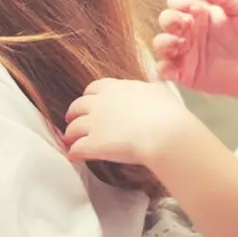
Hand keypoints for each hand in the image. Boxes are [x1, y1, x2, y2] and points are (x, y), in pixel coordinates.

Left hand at [63, 78, 197, 165]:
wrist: (166, 133)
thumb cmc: (168, 113)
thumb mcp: (160, 91)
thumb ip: (152, 85)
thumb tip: (156, 79)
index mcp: (116, 88)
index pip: (94, 88)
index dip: (89, 97)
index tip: (89, 102)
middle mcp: (101, 103)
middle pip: (78, 106)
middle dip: (73, 114)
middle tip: (72, 120)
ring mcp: (95, 123)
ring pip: (73, 128)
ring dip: (70, 134)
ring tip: (69, 140)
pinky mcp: (94, 144)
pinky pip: (76, 149)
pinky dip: (73, 153)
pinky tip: (73, 157)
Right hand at [152, 0, 237, 100]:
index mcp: (197, 13)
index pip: (176, 1)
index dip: (180, 2)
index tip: (194, 8)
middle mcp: (187, 30)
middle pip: (164, 19)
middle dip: (170, 20)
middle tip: (187, 24)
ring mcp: (182, 51)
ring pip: (159, 43)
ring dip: (164, 42)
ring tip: (181, 46)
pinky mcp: (182, 72)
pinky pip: (162, 70)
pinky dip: (162, 69)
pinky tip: (175, 68)